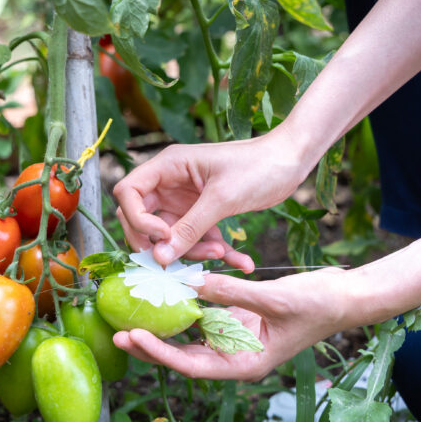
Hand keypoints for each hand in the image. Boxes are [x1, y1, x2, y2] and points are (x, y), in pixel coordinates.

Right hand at [113, 127, 310, 268]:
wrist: (292, 161)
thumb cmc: (259, 166)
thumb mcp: (222, 199)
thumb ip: (190, 229)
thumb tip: (160, 259)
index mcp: (168, 167)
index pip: (128, 192)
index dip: (137, 219)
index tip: (163, 237)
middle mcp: (171, 183)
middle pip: (143, 219)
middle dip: (161, 243)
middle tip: (179, 258)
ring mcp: (186, 200)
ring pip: (171, 236)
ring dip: (193, 250)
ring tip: (222, 250)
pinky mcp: (204, 214)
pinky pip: (198, 239)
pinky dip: (215, 251)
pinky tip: (241, 261)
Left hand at [113, 269, 348, 380]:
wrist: (346, 297)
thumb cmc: (319, 305)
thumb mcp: (275, 298)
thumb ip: (233, 292)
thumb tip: (194, 283)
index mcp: (245, 364)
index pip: (194, 365)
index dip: (162, 353)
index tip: (135, 338)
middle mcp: (235, 355)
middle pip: (184, 355)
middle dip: (152, 346)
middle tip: (118, 332)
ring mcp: (235, 337)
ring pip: (190, 336)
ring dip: (164, 327)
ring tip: (131, 315)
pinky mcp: (237, 318)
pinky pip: (205, 315)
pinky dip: (185, 306)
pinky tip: (165, 294)